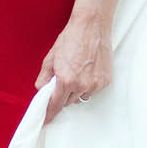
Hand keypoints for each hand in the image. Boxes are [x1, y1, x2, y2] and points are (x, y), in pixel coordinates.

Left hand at [36, 7, 112, 122]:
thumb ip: (44, 78)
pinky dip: (88, 85)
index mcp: (65, 80)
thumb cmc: (70, 39)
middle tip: (63, 79)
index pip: (55, 105)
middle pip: (67, 102)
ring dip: (76, 91)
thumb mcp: (51, 58)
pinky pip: (93, 91)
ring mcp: (95, 84)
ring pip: (81, 97)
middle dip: (63, 94)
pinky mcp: (105, 81)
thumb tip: (41, 90)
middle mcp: (81, 85)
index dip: (49, 114)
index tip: (45, 122)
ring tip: (77, 72)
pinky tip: (87, 70)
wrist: (92, 26)